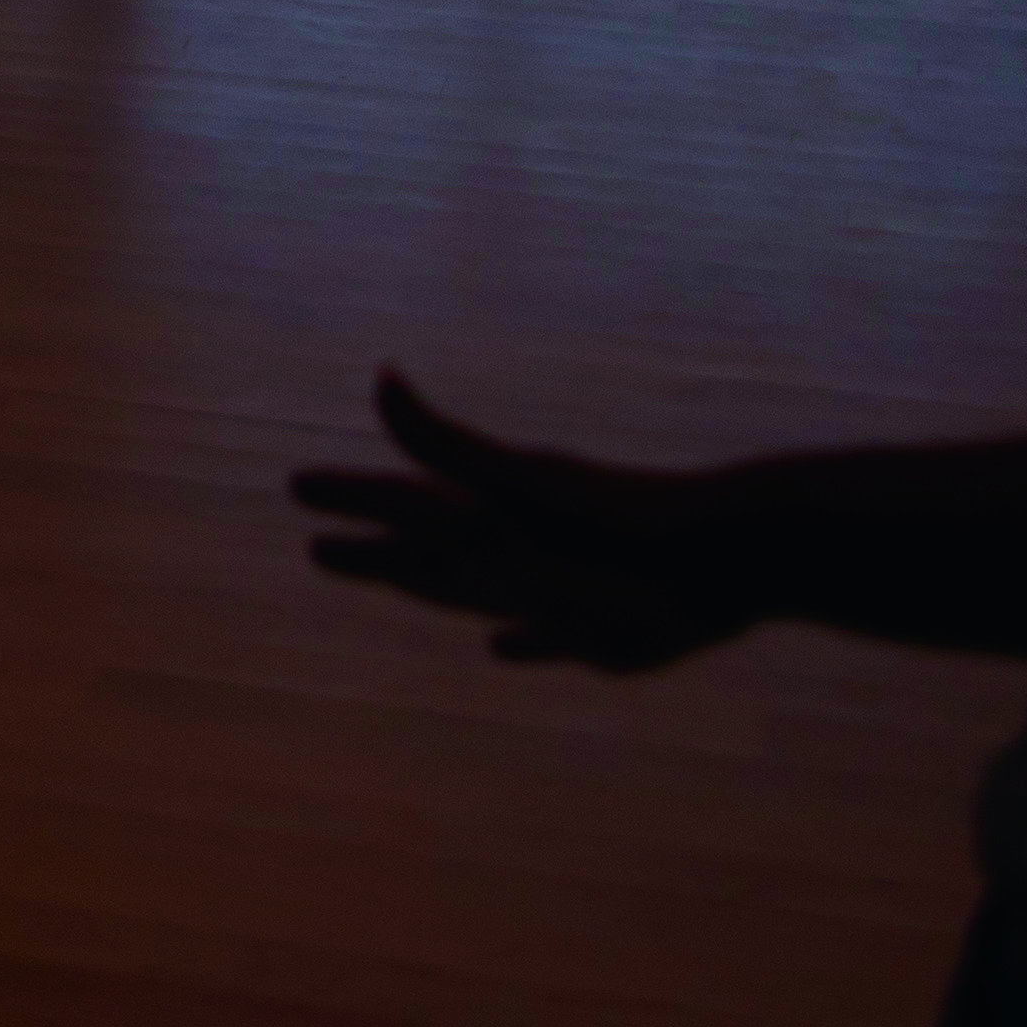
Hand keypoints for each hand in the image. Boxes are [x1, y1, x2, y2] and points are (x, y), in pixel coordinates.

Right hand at [291, 369, 757, 672]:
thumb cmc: (624, 522)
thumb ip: (449, 445)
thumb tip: (381, 377)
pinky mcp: (600, 630)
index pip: (401, 504)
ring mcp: (556, 590)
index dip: (350, 497)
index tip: (294, 484)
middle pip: (427, 551)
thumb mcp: (526, 484)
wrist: (732, 553)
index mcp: (489, 514)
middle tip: (318, 548)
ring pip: (476, 592)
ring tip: (398, 582)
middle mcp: (516, 548)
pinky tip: (502, 650)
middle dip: (374, 548)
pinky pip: (543, 638)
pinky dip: (518, 643)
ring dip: (433, 590)